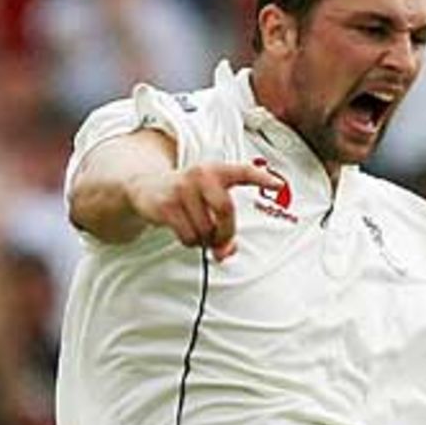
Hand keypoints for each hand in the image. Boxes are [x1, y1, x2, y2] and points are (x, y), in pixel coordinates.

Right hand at [131, 161, 285, 261]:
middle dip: (225, 233)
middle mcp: (201, 175)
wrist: (146, 188)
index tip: (279, 185)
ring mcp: (183, 189)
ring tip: (196, 230)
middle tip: (219, 242)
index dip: (261, 179)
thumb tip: (226, 252)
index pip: (243, 172)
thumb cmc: (187, 199)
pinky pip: (189, 236)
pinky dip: (189, 242)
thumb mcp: (207, 205)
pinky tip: (183, 231)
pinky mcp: (168, 205)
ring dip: (204, 240)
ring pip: (206, 229)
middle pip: (226, 211)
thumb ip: (224, 228)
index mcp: (216, 171)